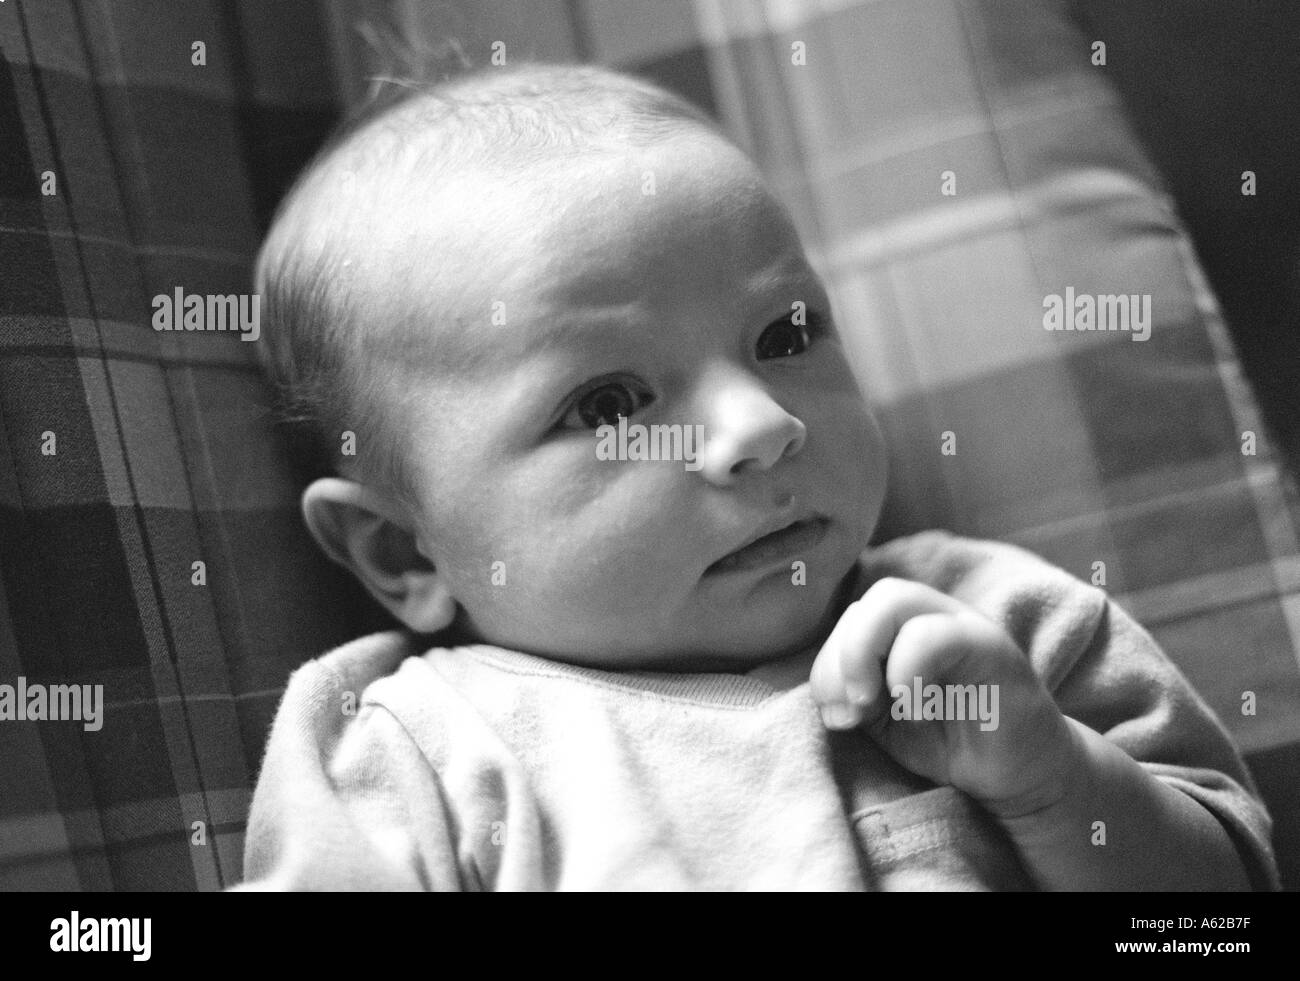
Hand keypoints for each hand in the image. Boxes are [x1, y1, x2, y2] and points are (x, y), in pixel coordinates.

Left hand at [809, 577, 1078, 815]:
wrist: (1017, 773)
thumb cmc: (949, 739)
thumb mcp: (884, 719)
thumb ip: (853, 697)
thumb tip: (829, 700)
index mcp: (901, 628)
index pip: (852, 618)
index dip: (829, 664)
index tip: (837, 716)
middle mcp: (931, 615)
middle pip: (870, 600)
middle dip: (842, 656)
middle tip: (852, 709)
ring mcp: (962, 624)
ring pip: (893, 598)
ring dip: (863, 653)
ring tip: (871, 703)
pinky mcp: (992, 647)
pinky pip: (935, 633)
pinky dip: (907, 668)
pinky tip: (915, 708)